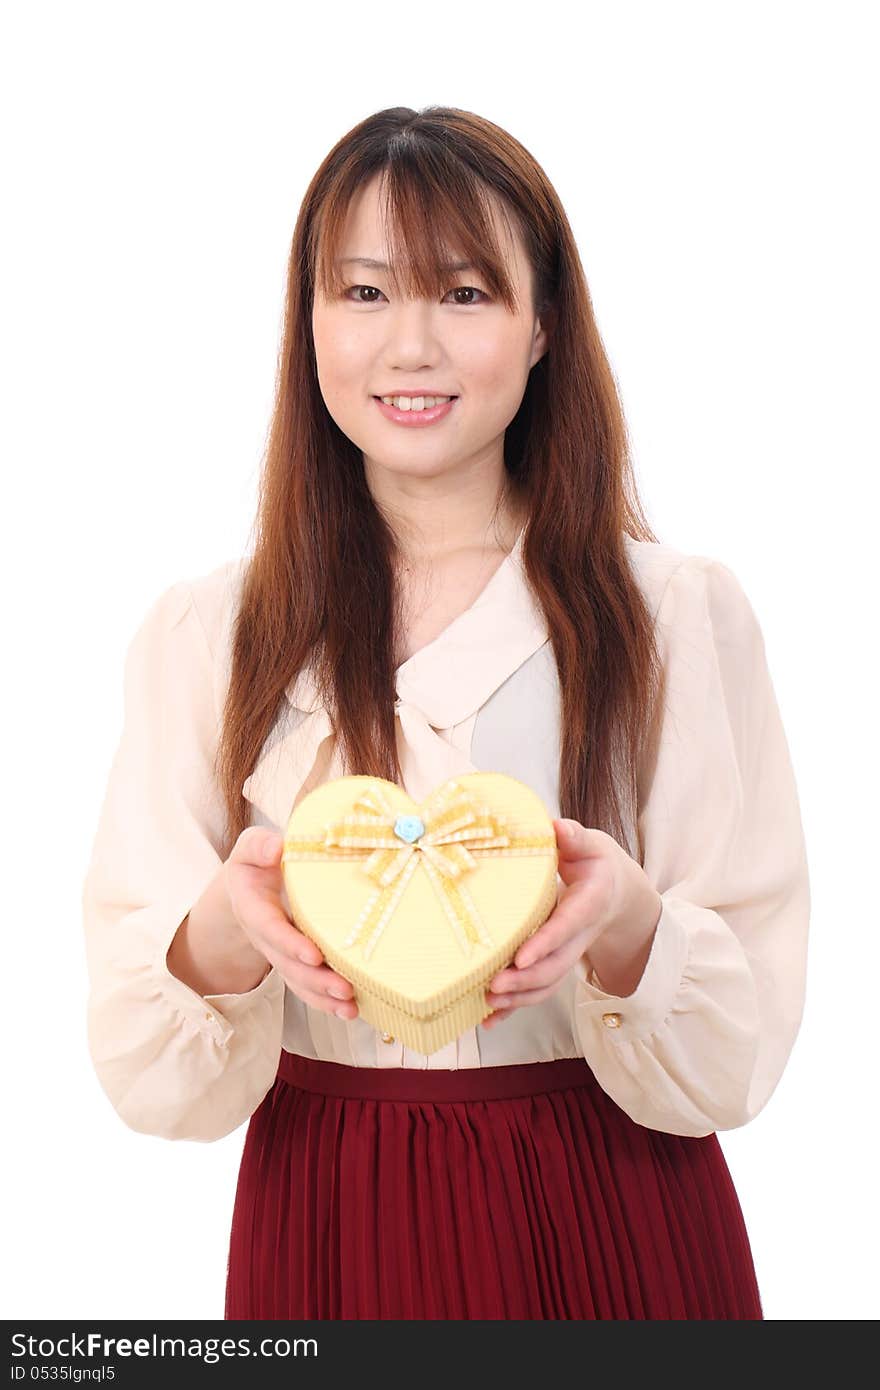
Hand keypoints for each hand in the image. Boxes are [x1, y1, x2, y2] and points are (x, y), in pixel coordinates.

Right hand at [223, 828, 358, 1019]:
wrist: (250, 885)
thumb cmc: (257, 862)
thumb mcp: (251, 847)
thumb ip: (259, 846)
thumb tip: (277, 848)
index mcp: (254, 908)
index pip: (270, 929)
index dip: (290, 944)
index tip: (313, 955)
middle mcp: (266, 937)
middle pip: (288, 964)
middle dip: (315, 980)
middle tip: (344, 989)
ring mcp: (281, 953)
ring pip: (299, 981)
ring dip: (324, 997)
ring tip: (351, 1008)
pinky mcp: (297, 961)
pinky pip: (309, 986)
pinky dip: (327, 1001)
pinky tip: (351, 1011)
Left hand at [482, 818, 661, 1028]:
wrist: (618, 894)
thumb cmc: (598, 864)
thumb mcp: (593, 845)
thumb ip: (575, 838)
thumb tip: (556, 827)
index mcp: (588, 904)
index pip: (566, 926)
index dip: (545, 943)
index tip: (521, 957)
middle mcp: (579, 935)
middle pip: (555, 966)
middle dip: (525, 981)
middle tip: (494, 987)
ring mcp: (568, 953)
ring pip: (547, 984)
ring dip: (519, 999)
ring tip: (488, 1002)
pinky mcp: (554, 962)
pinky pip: (537, 990)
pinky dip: (514, 1009)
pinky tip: (487, 1020)